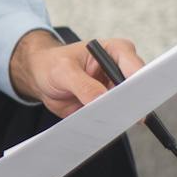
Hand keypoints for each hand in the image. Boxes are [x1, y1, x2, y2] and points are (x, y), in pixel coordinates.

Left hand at [9, 29, 145, 118]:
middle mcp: (120, 69)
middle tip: (115, 115)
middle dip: (127, 104)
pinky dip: (108, 123)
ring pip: (127, 107)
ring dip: (117, 116)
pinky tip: (99, 126)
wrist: (41, 76)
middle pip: (136, 90)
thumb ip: (83, 85)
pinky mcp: (108, 104)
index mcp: (116, 51)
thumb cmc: (52, 63)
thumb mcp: (63, 71)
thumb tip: (101, 100)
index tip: (128, 101)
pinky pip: (114, 117)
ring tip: (103, 121)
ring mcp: (115, 88)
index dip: (136, 86)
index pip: (136, 69)